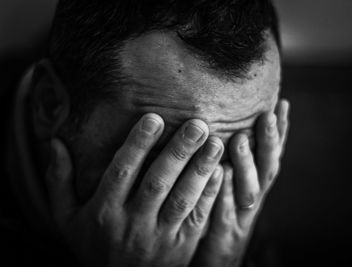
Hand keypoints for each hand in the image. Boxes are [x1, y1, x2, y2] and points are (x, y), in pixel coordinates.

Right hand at [46, 113, 224, 266]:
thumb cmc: (92, 246)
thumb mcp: (66, 219)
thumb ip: (59, 181)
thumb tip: (53, 143)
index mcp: (104, 212)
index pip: (122, 172)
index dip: (138, 144)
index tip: (154, 118)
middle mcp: (133, 223)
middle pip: (157, 182)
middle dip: (178, 152)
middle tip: (197, 124)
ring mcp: (159, 236)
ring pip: (182, 199)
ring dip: (200, 170)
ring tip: (216, 143)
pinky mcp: (181, 246)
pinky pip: (197, 218)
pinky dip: (209, 195)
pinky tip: (221, 172)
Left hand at [190, 100, 289, 266]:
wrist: (219, 258)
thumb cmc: (223, 215)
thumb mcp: (232, 187)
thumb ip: (233, 161)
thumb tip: (231, 127)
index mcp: (257, 185)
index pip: (272, 155)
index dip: (281, 132)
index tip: (283, 103)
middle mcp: (255, 198)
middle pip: (267, 168)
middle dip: (269, 141)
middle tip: (266, 114)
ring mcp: (243, 217)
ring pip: (250, 189)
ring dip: (247, 164)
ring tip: (240, 138)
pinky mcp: (226, 235)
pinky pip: (226, 213)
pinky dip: (225, 194)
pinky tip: (220, 173)